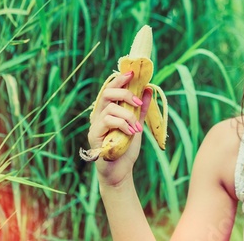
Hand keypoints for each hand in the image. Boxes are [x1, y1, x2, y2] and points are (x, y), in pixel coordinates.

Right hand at [87, 71, 151, 186]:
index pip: (111, 88)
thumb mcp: (137, 125)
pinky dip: (122, 124)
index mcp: (109, 110)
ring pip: (110, 107)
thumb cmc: (126, 147)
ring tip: (137, 128)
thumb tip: (148, 89)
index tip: (132, 73)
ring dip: (128, 115)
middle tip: (138, 102)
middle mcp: (99, 114)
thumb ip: (141, 109)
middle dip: (124, 92)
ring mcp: (95, 124)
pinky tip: (131, 132)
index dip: (120, 79)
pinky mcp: (94, 134)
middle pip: (107, 92)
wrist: (120, 171)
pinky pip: (107, 121)